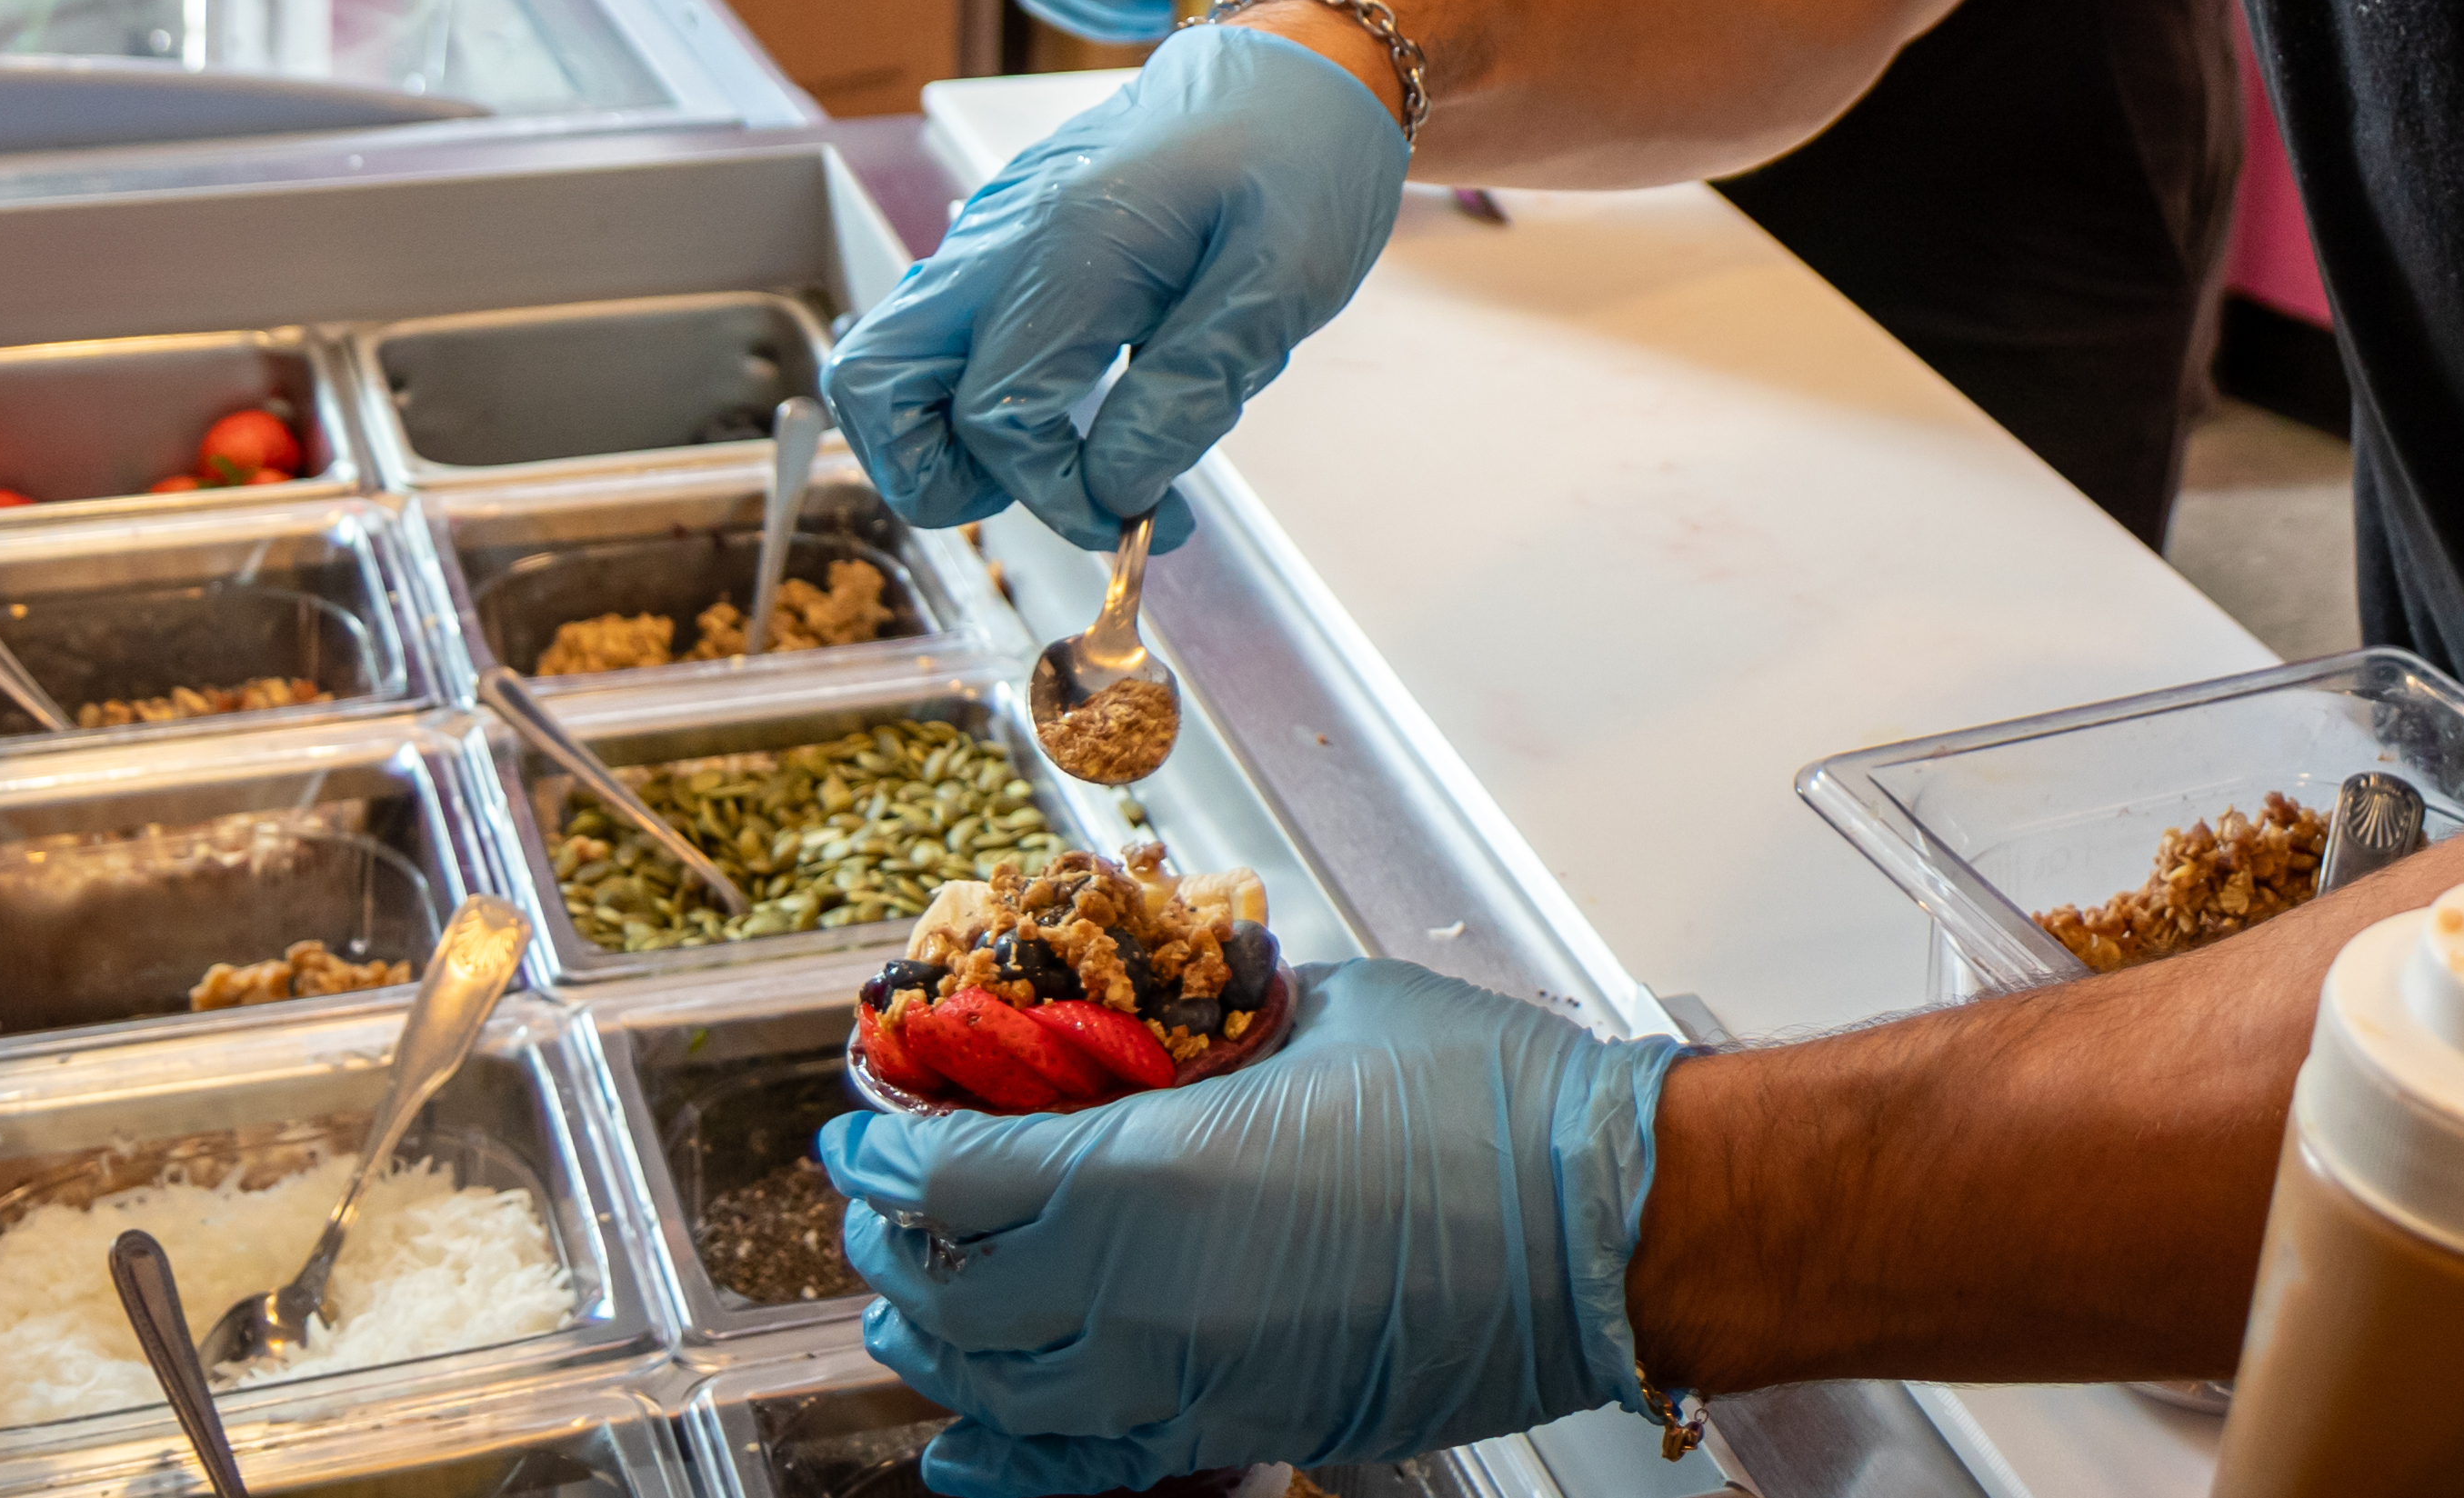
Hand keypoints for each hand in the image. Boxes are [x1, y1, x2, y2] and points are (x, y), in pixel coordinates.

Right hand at [821, 24, 1409, 550]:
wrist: (1291, 66)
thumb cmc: (1299, 156)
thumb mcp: (1286, 280)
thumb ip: (1193, 389)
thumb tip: (1115, 488)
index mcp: (1069, 243)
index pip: (998, 415)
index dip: (1058, 493)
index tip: (1138, 518)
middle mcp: (999, 239)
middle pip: (874, 384)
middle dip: (934, 476)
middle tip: (1046, 495)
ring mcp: (986, 237)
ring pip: (885, 362)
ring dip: (939, 440)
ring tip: (1054, 462)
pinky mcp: (997, 244)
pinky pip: (935, 335)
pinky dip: (967, 397)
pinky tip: (1070, 410)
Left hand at [824, 959, 1679, 1496]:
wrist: (1603, 1231)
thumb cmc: (1486, 1109)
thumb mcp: (1323, 1010)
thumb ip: (1218, 1019)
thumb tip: (1178, 1011)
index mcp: (1145, 1176)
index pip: (950, 1180)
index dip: (883, 1151)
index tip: (859, 1125)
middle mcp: (1140, 1301)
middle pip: (953, 1299)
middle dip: (894, 1251)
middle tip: (882, 1206)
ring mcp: (1189, 1383)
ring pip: (1001, 1396)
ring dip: (939, 1349)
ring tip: (911, 1311)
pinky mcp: (1244, 1431)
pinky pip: (1088, 1466)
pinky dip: (1009, 1459)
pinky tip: (968, 1450)